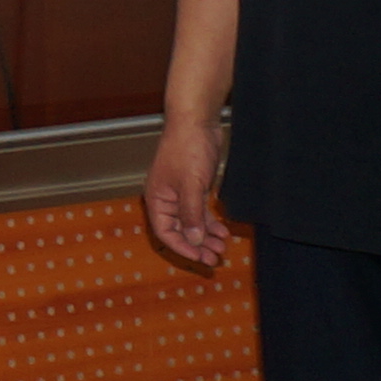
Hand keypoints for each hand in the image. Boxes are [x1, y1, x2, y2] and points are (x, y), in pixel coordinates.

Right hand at [142, 113, 229, 272]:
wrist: (197, 121)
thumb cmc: (187, 148)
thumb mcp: (191, 185)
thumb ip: (192, 214)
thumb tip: (194, 240)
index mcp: (157, 199)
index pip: (165, 232)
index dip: (182, 247)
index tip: (200, 257)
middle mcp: (167, 199)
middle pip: (180, 230)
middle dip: (197, 245)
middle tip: (214, 259)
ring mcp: (181, 193)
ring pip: (192, 223)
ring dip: (206, 237)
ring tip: (221, 248)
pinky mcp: (194, 186)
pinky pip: (200, 211)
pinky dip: (210, 223)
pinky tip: (222, 231)